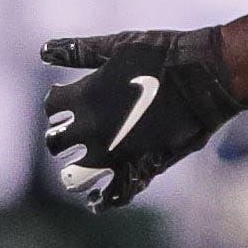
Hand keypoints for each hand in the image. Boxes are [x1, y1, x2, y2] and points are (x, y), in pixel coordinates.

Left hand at [40, 27, 243, 209]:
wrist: (205, 77)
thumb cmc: (163, 55)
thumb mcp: (117, 45)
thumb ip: (79, 51)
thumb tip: (43, 50)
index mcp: (83, 98)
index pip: (51, 107)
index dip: (57, 103)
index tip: (66, 99)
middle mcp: (91, 130)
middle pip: (55, 142)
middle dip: (60, 137)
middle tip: (70, 132)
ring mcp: (113, 154)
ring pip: (73, 176)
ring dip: (72, 171)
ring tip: (78, 166)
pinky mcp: (138, 170)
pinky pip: (111, 197)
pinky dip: (100, 201)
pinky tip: (95, 200)